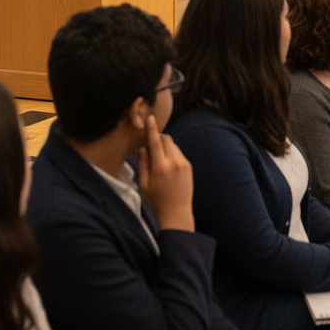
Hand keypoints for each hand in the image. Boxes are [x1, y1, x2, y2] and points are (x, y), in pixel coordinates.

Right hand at [136, 115, 194, 232]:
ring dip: (165, 146)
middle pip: (166, 139)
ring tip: (159, 159)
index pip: (155, 142)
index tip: (150, 118)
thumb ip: (142, 163)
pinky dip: (171, 153)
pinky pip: (178, 152)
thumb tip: (141, 147)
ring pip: (173, 145)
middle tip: (151, 145)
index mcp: (160, 167)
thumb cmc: (156, 200)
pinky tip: (167, 166)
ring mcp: (183, 163)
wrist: (177, 212)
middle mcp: (173, 162)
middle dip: (158, 138)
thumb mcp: (143, 184)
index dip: (152, 129)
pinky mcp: (188, 166)